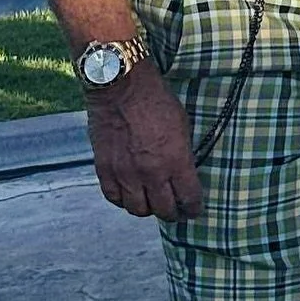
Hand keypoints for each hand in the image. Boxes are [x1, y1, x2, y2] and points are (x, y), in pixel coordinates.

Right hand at [85, 61, 202, 221]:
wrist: (121, 88)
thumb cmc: (157, 101)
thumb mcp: (183, 126)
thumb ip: (182, 155)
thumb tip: (184, 174)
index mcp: (175, 161)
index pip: (188, 198)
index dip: (194, 208)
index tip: (195, 210)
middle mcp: (151, 173)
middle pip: (164, 210)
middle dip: (173, 213)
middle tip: (175, 211)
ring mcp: (125, 173)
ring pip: (137, 209)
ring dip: (147, 209)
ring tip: (152, 203)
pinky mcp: (104, 169)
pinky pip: (114, 198)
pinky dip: (123, 200)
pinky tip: (130, 195)